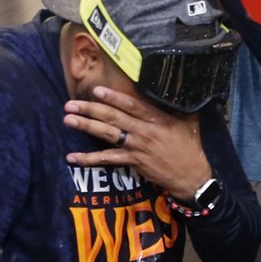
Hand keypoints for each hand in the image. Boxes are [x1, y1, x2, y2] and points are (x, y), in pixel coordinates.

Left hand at [63, 86, 210, 200]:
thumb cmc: (190, 146)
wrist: (191, 175)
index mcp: (158, 119)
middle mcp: (145, 132)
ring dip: (87, 127)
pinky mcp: (133, 162)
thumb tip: (178, 86)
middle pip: (114, 118)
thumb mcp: (189, 121)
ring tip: (68, 120)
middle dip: (91, 109)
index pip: (132, 105)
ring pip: (108, 135)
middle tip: (71, 104)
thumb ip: (179, 104)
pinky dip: (89, 158)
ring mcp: (137, 148)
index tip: (97, 90)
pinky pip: (107, 160)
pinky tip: (72, 156)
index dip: (114, 97)